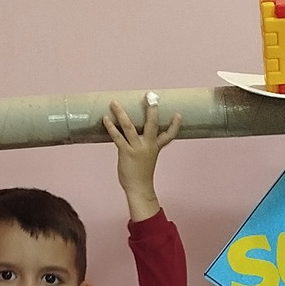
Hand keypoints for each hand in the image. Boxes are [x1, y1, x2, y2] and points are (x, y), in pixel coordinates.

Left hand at [104, 95, 181, 218]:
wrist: (139, 189)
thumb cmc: (141, 174)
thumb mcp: (147, 158)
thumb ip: (144, 146)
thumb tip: (133, 136)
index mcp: (155, 147)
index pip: (169, 135)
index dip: (175, 125)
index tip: (179, 115)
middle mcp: (148, 146)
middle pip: (152, 125)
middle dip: (152, 110)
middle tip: (150, 96)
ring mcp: (137, 148)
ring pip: (129, 127)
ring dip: (121, 114)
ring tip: (115, 103)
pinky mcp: (126, 152)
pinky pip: (117, 137)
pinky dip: (110, 127)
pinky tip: (105, 118)